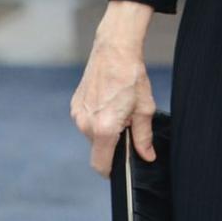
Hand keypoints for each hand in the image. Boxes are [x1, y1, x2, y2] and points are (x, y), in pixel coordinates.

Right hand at [70, 2, 156, 175]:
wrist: (114, 49)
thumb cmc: (131, 76)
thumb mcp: (144, 108)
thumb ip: (143, 137)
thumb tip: (147, 156)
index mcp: (104, 128)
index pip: (101, 165)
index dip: (112, 171)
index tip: (121, 166)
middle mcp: (86, 124)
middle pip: (98, 150)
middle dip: (112, 144)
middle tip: (126, 125)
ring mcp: (78, 114)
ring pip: (92, 135)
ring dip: (104, 131)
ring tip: (118, 109)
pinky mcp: (75, 105)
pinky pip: (86, 122)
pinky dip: (97, 119)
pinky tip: (108, 102)